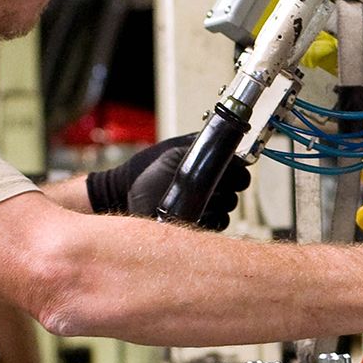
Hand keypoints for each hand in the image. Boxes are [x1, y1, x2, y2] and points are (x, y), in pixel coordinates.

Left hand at [86, 133, 250, 229]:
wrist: (125, 193)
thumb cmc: (146, 170)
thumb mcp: (172, 152)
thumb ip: (197, 145)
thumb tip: (221, 138)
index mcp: (206, 167)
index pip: (237, 168)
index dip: (238, 169)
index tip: (233, 169)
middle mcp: (209, 186)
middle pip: (236, 188)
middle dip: (229, 186)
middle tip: (214, 184)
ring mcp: (205, 205)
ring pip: (229, 206)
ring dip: (220, 203)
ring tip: (201, 199)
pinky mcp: (199, 223)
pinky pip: (219, 223)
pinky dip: (215, 219)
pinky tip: (201, 214)